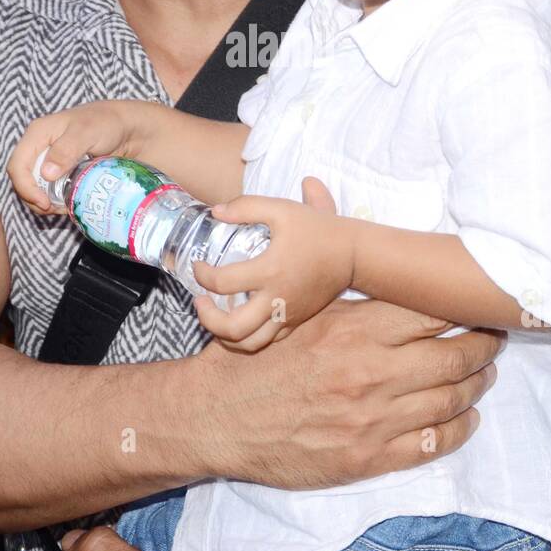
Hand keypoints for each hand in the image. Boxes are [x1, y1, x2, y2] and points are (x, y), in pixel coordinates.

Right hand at [6, 100, 147, 212]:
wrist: (128, 128)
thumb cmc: (108, 123)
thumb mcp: (87, 131)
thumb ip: (66, 150)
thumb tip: (46, 174)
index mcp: (38, 134)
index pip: (18, 165)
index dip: (25, 188)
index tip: (44, 203)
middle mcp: (39, 148)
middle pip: (23, 181)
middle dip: (34, 199)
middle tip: (56, 209)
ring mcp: (50, 162)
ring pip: (35, 189)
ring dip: (45, 203)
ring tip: (66, 208)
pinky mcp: (62, 174)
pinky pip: (50, 192)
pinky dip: (56, 202)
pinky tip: (71, 204)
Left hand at [192, 176, 354, 351]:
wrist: (353, 253)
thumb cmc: (317, 228)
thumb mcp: (281, 209)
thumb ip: (246, 206)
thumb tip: (216, 211)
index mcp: (270, 270)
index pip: (223, 283)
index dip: (202, 276)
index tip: (198, 266)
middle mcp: (277, 299)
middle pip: (233, 327)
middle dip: (207, 319)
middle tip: (199, 301)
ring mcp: (287, 314)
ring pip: (249, 343)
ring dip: (224, 335)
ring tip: (214, 317)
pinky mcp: (296, 321)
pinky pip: (268, 341)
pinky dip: (247, 338)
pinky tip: (239, 321)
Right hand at [193, 296, 504, 488]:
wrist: (218, 416)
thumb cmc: (255, 358)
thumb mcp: (296, 309)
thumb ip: (335, 276)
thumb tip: (327, 202)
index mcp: (353, 328)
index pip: (432, 312)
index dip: (463, 308)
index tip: (476, 304)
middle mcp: (370, 372)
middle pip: (455, 356)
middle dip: (483, 347)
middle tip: (493, 340)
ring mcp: (372, 418)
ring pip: (450, 399)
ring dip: (477, 385)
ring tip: (484, 375)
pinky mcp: (367, 458)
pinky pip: (432, 444)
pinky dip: (459, 429)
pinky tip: (466, 418)